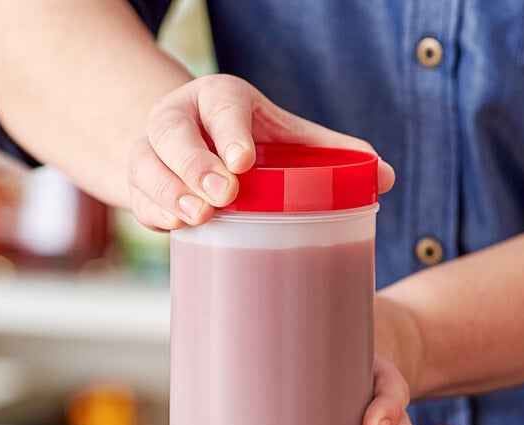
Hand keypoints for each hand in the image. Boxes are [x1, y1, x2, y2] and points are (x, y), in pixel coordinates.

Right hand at [125, 73, 395, 229]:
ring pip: (146, 163)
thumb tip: (386, 177)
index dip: (229, 132)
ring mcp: (155, 148)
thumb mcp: (287, 137)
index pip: (222, 105)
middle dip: (192, 163)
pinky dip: (153, 210)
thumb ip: (331, 152)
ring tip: (197, 218)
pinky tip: (175, 226)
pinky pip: (137, 194)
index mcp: (222, 98)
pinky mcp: (141, 180)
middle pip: (171, 130)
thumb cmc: (250, 140)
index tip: (243, 164)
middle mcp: (182, 117)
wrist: (197, 145)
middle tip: (222, 197)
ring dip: (167, 191)